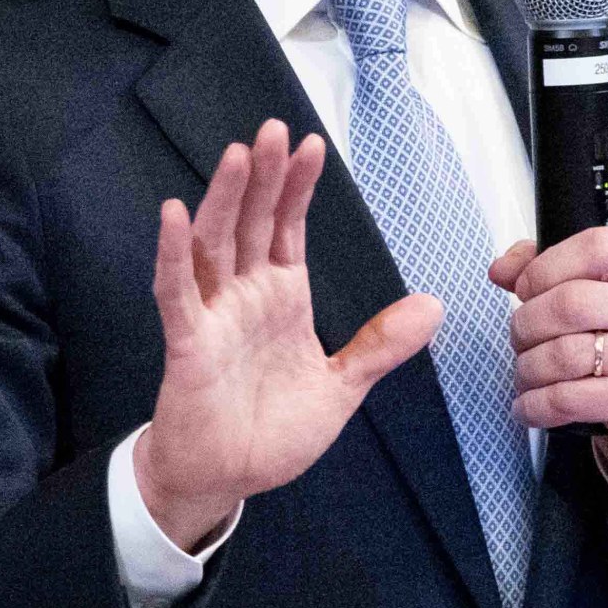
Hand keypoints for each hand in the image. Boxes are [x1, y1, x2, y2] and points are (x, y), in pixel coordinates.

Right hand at [137, 125, 443, 549]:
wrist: (226, 478)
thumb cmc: (270, 431)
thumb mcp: (341, 387)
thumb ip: (380, 345)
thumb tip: (434, 305)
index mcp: (281, 297)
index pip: (287, 228)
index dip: (297, 187)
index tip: (311, 145)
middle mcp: (244, 295)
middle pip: (250, 221)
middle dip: (262, 175)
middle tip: (273, 128)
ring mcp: (213, 315)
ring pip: (214, 243)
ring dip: (222, 198)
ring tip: (236, 154)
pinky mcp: (188, 342)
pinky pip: (177, 292)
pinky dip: (173, 254)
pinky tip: (174, 214)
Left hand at [492, 228, 607, 494]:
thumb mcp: (604, 298)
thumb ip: (551, 270)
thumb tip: (501, 269)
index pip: (596, 248)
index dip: (545, 268)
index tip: (525, 290)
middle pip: (572, 302)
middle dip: (526, 324)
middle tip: (520, 340)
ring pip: (564, 353)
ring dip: (527, 368)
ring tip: (525, 375)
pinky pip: (567, 398)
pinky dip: (535, 404)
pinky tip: (529, 407)